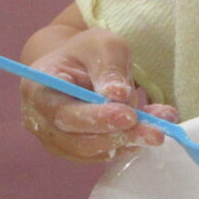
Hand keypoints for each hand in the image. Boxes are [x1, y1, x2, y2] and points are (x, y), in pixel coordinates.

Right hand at [22, 27, 178, 160]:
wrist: (77, 67)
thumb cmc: (85, 53)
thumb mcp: (101, 45)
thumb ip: (109, 67)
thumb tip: (117, 95)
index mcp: (38, 90)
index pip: (64, 113)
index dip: (96, 118)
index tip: (129, 115)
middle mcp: (40, 121)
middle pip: (78, 140)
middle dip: (119, 136)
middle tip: (156, 132)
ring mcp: (56, 141)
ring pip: (93, 152)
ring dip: (130, 142)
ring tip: (160, 127)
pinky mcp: (75, 151)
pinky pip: (103, 154)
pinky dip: (129, 143)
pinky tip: (150, 128)